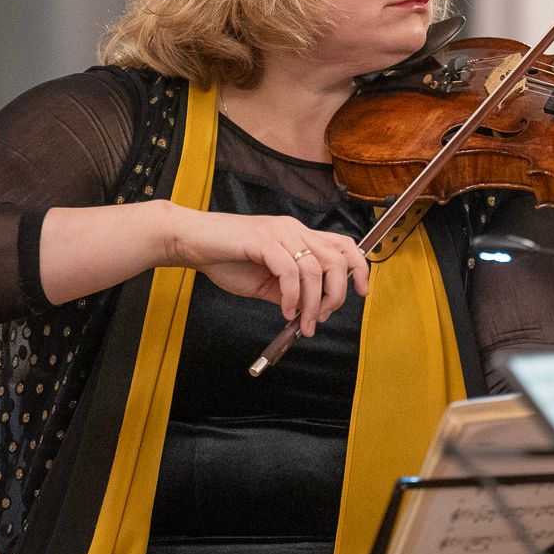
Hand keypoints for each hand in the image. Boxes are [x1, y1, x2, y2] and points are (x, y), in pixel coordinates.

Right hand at [163, 208, 369, 336]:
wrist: (192, 242)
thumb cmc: (226, 258)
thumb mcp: (265, 281)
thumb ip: (289, 291)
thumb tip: (309, 311)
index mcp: (299, 235)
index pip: (343, 245)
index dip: (359, 268)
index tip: (361, 293)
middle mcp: (295, 230)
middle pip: (336, 260)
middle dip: (336, 295)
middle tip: (320, 318)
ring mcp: (280, 233)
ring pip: (315, 270)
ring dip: (312, 304)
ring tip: (300, 323)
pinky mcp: (264, 241)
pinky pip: (290, 272)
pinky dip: (292, 297)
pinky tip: (285, 311)